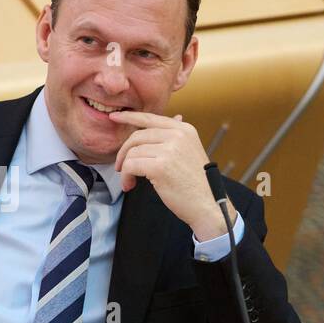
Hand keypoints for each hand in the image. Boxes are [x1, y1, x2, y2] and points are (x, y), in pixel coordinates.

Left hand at [109, 110, 230, 239]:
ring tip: (129, 181)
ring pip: (132, 152)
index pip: (150, 118)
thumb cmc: (197, 184)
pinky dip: (126, 176)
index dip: (129, 117)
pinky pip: (131, 166)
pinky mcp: (160, 166)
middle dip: (124, 152)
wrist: (208, 205)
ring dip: (125, 169)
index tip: (114, 117)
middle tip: (120, 167)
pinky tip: (130, 185)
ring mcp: (169, 149)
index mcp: (184, 129)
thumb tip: (174, 117)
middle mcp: (177, 135)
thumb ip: (176, 137)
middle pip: (137, 136)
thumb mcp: (190, 151)